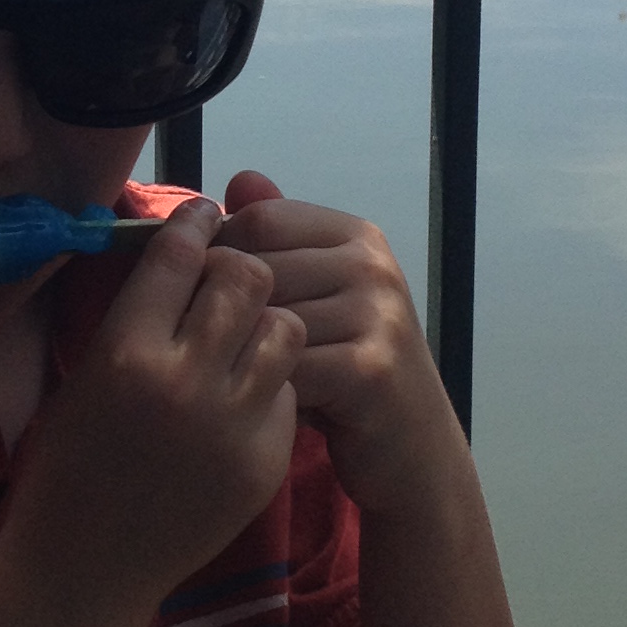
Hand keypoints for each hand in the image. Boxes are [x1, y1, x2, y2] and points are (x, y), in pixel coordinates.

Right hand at [8, 199, 302, 617]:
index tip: (203, 215)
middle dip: (237, 267)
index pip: (179, 255)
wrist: (88, 564)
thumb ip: (137, 314)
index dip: (194, 224)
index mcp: (126, 353)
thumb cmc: (68, 463)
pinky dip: (269, 383)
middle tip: (225, 278)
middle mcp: (185, 381)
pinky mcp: (267, 460)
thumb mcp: (86, 375)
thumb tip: (181, 251)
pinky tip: (240, 396)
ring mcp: (233, 424)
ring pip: (283, 328)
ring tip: (240, 336)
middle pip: (245, 279)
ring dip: (264, 320)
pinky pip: (288, 391)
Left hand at [213, 171, 463, 512]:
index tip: (214, 303)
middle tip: (225, 354)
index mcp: (355, 234)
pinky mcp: (371, 368)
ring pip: (267, 321)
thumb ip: (280, 239)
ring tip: (251, 381)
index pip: (258, 220)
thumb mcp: (318, 296)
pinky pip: (287, 368)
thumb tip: (239, 179)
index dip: (221, 259)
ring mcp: (377, 313)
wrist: (412, 448)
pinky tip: (275, 407)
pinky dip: (270, 392)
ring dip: (246, 358)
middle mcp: (372, 264)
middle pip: (257, 269)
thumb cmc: (350, 369)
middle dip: (230, 316)